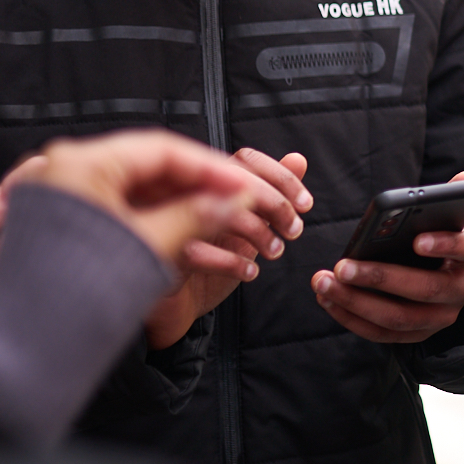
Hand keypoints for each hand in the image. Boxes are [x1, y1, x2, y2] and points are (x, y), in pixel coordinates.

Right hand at [90, 143, 312, 349]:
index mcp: (208, 180)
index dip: (281, 177)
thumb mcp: (250, 223)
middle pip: (233, 179)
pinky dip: (232, 262)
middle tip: (294, 229)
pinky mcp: (159, 254)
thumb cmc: (213, 258)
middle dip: (274, 203)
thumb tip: (298, 159)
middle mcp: (184, 193)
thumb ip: (273, 190)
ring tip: (275, 252)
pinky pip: (197, 252)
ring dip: (257, 232)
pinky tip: (250, 273)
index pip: (246, 159)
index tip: (304, 204)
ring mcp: (167, 220)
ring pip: (215, 209)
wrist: (180, 305)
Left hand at [311, 172, 463, 343]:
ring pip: (399, 317)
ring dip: (356, 301)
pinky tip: (327, 299)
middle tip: (342, 266)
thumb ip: (448, 199)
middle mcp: (460, 290)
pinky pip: (382, 334)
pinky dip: (351, 318)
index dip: (447, 244)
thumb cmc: (436, 238)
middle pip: (425, 289)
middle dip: (380, 278)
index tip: (417, 239)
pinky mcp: (416, 335)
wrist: (443, 279)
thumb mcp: (446, 219)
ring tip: (324, 282)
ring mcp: (439, 317)